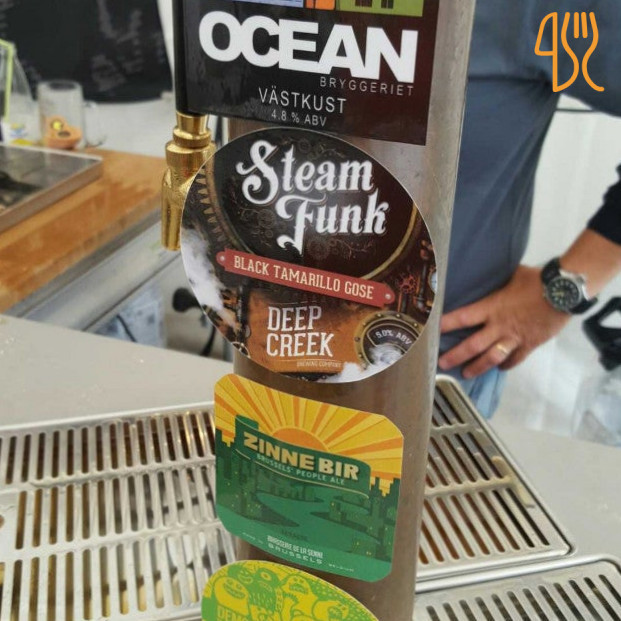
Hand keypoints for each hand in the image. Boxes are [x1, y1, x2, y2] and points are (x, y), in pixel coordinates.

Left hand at [438, 265, 570, 378]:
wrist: (564, 292)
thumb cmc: (537, 280)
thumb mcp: (511, 276)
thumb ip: (497, 281)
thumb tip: (489, 274)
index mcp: (492, 307)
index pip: (463, 317)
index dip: (447, 324)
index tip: (433, 330)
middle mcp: (499, 326)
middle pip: (473, 345)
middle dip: (456, 356)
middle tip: (442, 364)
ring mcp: (514, 338)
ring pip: (491, 357)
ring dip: (477, 367)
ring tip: (466, 374)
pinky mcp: (530, 344)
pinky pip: (514, 359)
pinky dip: (506, 365)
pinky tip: (499, 368)